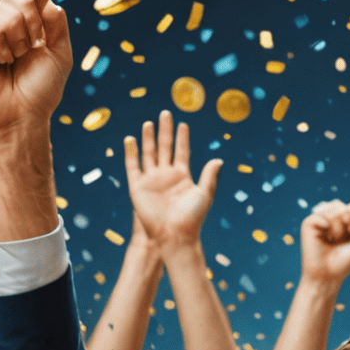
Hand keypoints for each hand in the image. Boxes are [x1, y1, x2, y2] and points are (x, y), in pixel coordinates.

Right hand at [0, 0, 72, 135]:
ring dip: (13, 41)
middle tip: (27, 51)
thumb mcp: (60, 54)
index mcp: (23, 17)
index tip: (43, 32)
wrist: (23, 116)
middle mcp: (1, 18)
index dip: (38, 1)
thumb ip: (57, 22)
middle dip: (29, 26)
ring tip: (12, 60)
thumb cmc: (40, 88)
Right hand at [124, 109, 220, 246]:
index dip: (182, 138)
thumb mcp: (204, 194)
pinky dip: (131, 153)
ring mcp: (152, 180)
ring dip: (148, 138)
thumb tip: (218, 160)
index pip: (182, 151)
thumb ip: (209, 176)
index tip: (183, 123)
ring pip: (149, 154)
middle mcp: (167, 176)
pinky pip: (133, 166)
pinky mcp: (138, 187)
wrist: (175, 235)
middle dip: (165, 131)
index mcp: (183, 176)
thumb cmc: (192, 219)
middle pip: (165, 148)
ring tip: (149, 123)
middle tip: (165, 113)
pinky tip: (130, 139)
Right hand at [299, 199, 349, 288]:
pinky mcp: (309, 223)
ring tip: (334, 241)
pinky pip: (321, 215)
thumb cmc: (345, 262)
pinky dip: (327, 227)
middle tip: (344, 240)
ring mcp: (320, 220)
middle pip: (346, 207)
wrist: (328, 276)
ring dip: (339, 228)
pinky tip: (325, 238)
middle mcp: (332, 219)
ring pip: (335, 209)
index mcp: (345, 222)